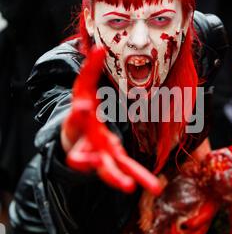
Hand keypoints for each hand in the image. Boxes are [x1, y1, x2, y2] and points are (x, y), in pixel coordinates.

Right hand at [62, 46, 161, 195]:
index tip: (83, 107)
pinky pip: (125, 169)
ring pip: (104, 170)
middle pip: (82, 153)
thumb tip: (98, 47)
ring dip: (115, 178)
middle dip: (85, 158)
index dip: (78, 111)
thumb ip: (90, 70)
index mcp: (77, 120)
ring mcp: (98, 155)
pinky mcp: (112, 160)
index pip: (76, 112)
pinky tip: (155, 186)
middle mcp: (85, 141)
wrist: (74, 136)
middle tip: (90, 161)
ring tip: (128, 186)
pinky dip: (138, 176)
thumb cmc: (80, 111)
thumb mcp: (82, 89)